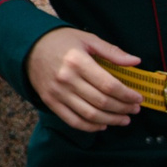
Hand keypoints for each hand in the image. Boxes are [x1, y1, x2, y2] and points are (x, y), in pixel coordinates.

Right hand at [26, 26, 142, 130]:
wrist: (28, 47)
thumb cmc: (60, 41)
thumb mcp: (86, 39)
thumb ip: (111, 51)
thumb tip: (135, 61)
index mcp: (78, 61)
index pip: (109, 85)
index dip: (127, 95)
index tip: (138, 98)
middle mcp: (67, 79)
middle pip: (102, 102)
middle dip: (123, 108)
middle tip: (135, 109)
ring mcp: (57, 92)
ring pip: (90, 115)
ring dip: (111, 120)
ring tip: (124, 119)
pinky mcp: (50, 102)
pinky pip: (73, 121)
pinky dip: (90, 127)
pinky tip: (103, 125)